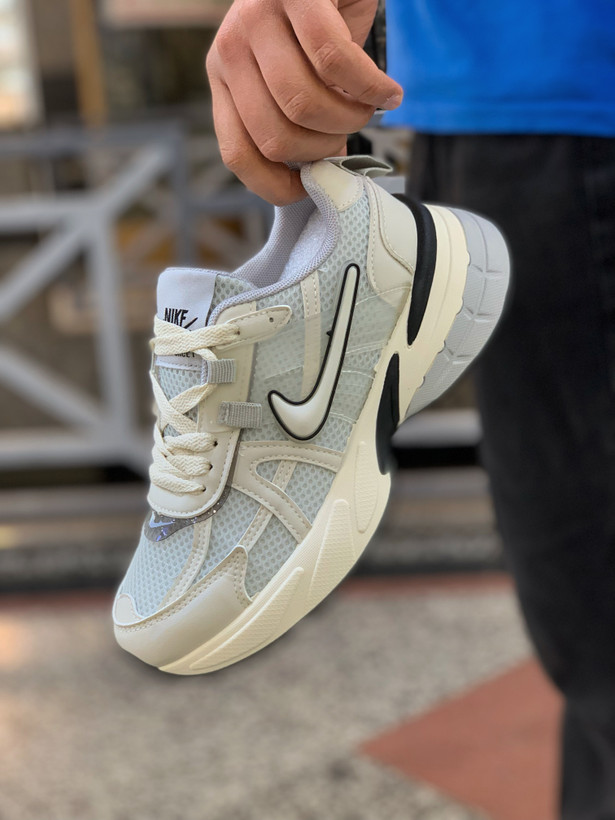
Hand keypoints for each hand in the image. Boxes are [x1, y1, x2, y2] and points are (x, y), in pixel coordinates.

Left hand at [206, 0, 402, 203]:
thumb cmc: (321, 27)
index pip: (237, 153)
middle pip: (276, 137)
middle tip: (352, 130)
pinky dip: (370, 87)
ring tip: (370, 108)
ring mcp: (255, 17)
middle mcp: (229, 50)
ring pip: (303, 105)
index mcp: (223, 80)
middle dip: (324, 148)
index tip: (313, 186)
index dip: (277, 184)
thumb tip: (319, 179)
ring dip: (350, 119)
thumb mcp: (297, 78)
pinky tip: (388, 92)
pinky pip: (335, 62)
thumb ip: (296, 125)